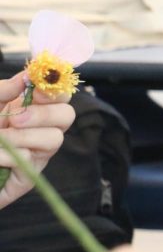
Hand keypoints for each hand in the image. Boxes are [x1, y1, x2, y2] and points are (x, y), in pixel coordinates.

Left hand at [0, 71, 75, 210]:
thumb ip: (3, 90)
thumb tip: (25, 76)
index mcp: (32, 108)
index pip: (59, 94)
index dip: (56, 90)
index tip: (37, 90)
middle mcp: (41, 129)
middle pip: (67, 115)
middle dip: (44, 115)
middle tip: (16, 118)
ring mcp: (37, 152)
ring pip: (54, 139)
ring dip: (25, 136)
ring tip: (1, 138)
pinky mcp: (29, 175)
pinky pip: (31, 160)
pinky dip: (9, 155)